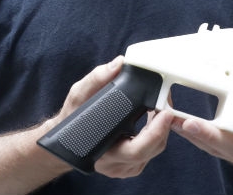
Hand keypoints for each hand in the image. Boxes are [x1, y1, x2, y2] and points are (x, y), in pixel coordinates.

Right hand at [51, 56, 173, 178]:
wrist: (65, 139)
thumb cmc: (72, 118)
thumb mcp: (78, 96)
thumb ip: (97, 79)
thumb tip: (119, 63)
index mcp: (101, 152)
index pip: (136, 149)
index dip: (155, 133)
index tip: (164, 112)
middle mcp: (114, 164)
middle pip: (151, 149)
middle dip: (164, 125)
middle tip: (166, 101)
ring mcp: (124, 168)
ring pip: (154, 150)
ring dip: (162, 128)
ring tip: (161, 105)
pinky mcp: (131, 166)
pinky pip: (151, 151)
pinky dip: (157, 133)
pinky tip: (155, 117)